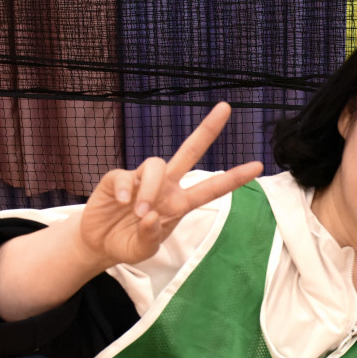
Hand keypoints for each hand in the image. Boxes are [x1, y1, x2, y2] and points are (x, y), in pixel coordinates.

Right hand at [77, 102, 263, 267]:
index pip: (212, 188)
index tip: (258, 165)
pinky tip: (122, 203)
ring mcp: (141, 180)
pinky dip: (124, 189)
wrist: (99, 244)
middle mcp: (165, 186)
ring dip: (150, 188)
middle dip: (208, 130)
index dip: (234, 178)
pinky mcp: (117, 179)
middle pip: (189, 152)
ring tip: (140, 211)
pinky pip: (124, 176)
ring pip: (156, 164)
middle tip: (226, 107)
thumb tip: (151, 217)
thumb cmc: (128, 244)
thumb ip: (150, 237)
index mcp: (180, 203)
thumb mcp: (144, 250)